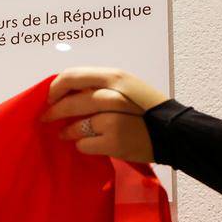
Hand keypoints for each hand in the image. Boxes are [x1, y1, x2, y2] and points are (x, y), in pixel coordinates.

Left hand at [40, 67, 168, 162]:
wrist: (175, 133)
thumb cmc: (147, 109)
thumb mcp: (127, 86)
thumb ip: (99, 86)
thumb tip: (64, 92)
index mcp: (115, 77)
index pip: (72, 76)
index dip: (55, 87)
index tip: (50, 97)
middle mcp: (114, 96)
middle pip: (71, 102)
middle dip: (54, 111)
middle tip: (46, 117)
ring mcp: (115, 120)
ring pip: (76, 125)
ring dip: (66, 131)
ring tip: (64, 134)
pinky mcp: (115, 142)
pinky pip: (85, 144)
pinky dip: (82, 145)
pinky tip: (85, 145)